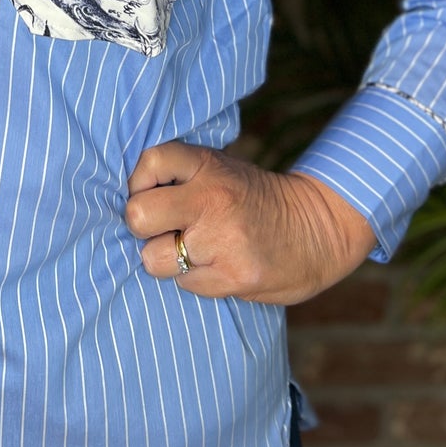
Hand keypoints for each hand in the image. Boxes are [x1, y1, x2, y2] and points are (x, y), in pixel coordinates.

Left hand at [124, 142, 375, 304]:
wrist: (318, 230)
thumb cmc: (254, 199)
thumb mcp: (222, 169)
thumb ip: (180, 177)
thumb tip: (127, 196)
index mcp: (208, 166)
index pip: (150, 162)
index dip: (140, 181)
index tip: (151, 191)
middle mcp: (212, 200)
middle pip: (137, 215)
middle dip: (142, 226)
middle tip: (162, 228)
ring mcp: (222, 241)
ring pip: (153, 259)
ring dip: (165, 259)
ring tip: (192, 250)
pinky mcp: (232, 277)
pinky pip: (183, 284)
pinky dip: (193, 278)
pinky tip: (215, 266)